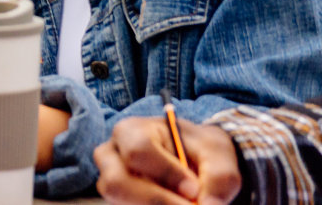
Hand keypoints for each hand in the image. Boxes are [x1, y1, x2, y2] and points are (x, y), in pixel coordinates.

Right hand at [94, 117, 240, 204]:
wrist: (195, 162)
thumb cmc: (200, 151)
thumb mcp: (217, 154)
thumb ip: (219, 177)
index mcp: (131, 131)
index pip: (139, 151)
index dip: (167, 173)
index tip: (194, 190)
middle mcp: (110, 155)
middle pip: (117, 183)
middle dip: (158, 201)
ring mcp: (109, 180)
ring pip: (119, 201)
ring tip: (184, 204)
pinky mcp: (117, 200)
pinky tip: (173, 204)